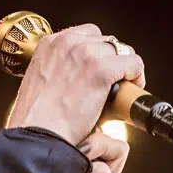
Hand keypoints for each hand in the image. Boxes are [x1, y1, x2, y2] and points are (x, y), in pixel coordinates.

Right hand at [5, 24, 145, 144]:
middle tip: (111, 84)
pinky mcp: (101, 70)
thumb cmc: (35, 120)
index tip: (99, 71)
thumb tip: (80, 77)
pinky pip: (133, 64)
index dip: (98, 54)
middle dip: (112, 61)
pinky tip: (128, 93)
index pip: (87, 35)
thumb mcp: (39, 81)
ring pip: (122, 51)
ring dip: (125, 69)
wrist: (37, 137)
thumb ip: (58, 70)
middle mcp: (67, 42)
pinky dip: (136, 77)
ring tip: (121, 91)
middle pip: (106, 41)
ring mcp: (86, 54)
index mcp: (49, 43)